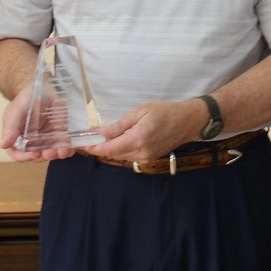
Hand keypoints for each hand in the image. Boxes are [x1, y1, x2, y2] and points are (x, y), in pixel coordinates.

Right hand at [0, 84, 73, 161]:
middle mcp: (33, 143)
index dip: (26, 157)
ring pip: (53, 152)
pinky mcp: (60, 134)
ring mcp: (48, 140)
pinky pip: (66, 144)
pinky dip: (71, 148)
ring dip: (59, 154)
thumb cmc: (24, 101)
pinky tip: (78, 148)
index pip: (19, 154)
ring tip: (63, 151)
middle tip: (50, 152)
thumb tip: (3, 144)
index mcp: (18, 140)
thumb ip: (10, 129)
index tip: (33, 154)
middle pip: (39, 156)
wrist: (40, 88)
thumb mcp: (15, 113)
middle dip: (45, 156)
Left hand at [88, 99, 203, 162]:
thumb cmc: (165, 111)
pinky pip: (130, 155)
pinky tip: (120, 139)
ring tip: (104, 137)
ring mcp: (146, 158)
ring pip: (121, 155)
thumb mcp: (140, 112)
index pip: (109, 149)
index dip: (94, 148)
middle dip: (101, 147)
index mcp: (137, 139)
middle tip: (90, 138)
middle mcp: (141, 152)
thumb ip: (120, 125)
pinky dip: (122, 149)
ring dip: (112, 148)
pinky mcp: (150, 158)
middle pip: (114, 153)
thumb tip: (102, 133)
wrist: (188, 121)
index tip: (82, 145)